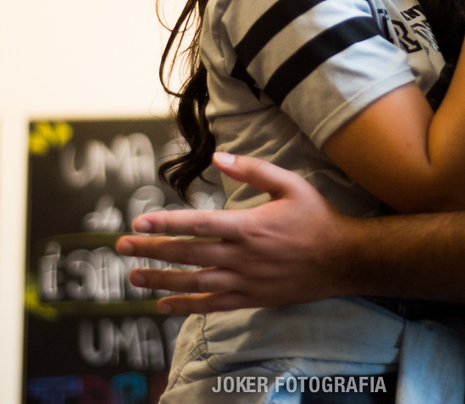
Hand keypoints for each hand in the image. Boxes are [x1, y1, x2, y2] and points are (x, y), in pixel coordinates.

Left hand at [115, 152, 350, 314]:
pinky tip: (163, 307)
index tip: (139, 220)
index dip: (166, 222)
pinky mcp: (252, 298)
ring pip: (195, 283)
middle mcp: (243, 257)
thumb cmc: (316, 217)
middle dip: (152, 249)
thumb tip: (220, 156)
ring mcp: (246, 281)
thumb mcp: (290, 184)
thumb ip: (253, 169)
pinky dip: (186, 308)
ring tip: (133, 276)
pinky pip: (213, 306)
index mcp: (249, 226)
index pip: (199, 224)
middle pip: (189, 254)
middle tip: (121, 245)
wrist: (343, 260)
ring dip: (161, 280)